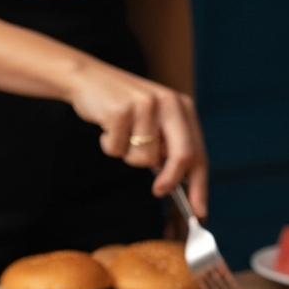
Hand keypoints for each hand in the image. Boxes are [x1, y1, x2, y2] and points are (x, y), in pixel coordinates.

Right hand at [66, 58, 208, 215]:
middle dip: (171, 180)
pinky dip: (110, 146)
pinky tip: (107, 128)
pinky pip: (119, 150)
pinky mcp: (121, 109)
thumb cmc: (124, 108)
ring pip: (145, 158)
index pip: (199, 153)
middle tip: (158, 192)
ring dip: (129, 156)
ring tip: (122, 135)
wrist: (88, 78)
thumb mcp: (155, 122)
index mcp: (183, 108)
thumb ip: (169, 147)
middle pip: (183, 155)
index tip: (199, 211)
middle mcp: (169, 103)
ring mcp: (146, 104)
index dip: (200, 186)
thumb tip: (180, 187)